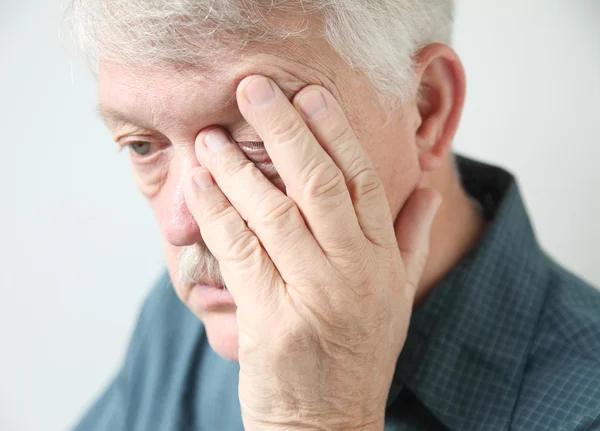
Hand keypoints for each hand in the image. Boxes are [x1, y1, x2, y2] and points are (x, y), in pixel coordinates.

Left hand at [184, 75, 441, 429]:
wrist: (327, 423)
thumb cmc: (359, 354)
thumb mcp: (396, 297)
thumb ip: (411, 239)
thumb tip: (428, 190)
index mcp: (382, 262)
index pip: (362, 180)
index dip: (336, 132)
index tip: (310, 95)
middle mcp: (353, 273)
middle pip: (319, 184)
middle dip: (285, 130)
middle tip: (253, 89)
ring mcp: (313, 295)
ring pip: (274, 213)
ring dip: (237, 168)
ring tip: (210, 135)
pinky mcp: (272, 319)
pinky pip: (240, 251)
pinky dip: (217, 212)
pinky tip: (201, 184)